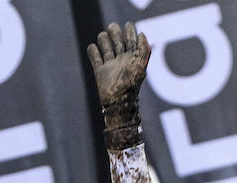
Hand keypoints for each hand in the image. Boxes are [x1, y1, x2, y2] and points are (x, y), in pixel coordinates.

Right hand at [86, 21, 150, 149]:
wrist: (118, 102)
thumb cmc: (131, 84)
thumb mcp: (140, 65)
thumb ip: (144, 49)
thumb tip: (142, 34)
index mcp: (132, 55)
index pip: (130, 35)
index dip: (129, 29)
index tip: (128, 27)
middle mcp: (121, 57)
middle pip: (114, 34)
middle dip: (114, 32)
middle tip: (116, 42)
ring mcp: (109, 63)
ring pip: (103, 40)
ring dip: (103, 41)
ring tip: (108, 54)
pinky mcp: (99, 70)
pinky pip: (92, 52)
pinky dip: (93, 51)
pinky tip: (97, 56)